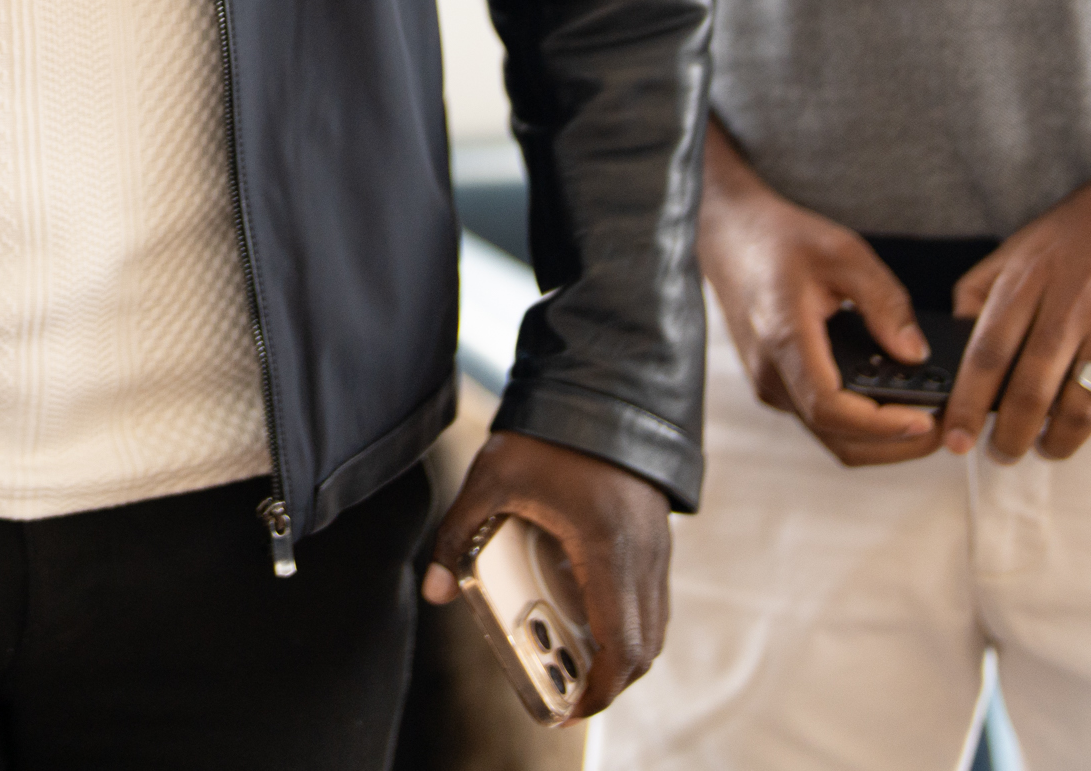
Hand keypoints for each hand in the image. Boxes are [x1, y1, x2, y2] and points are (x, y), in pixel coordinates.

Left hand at [419, 433, 672, 715]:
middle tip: (569, 694)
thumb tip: (434, 592)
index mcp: (605, 548)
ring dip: (622, 651)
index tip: (571, 709)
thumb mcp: (492, 480)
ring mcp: (656, 545)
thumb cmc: (548, 433)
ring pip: (653, 622)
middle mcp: (642, 554)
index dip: (601, 689)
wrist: (604, 381)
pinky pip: (651, 596)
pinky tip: (588, 616)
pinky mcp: (655, 534)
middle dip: (610, 680)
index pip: (622, 644)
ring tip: (575, 663)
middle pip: (644, 645)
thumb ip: (459, 536)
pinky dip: (627, 620)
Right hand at [700, 125, 947, 465]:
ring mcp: (771, 384)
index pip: (831, 408)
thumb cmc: (781, 238)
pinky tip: (894, 403)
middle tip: (947, 428)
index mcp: (784, 338)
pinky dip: (862, 426)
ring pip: (832, 438)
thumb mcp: (844, 252)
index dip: (882, 425)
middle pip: (838, 439)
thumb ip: (884, 303)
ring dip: (881, 441)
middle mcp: (771, 374)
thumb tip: (915, 354)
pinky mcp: (777, 385)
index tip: (927, 420)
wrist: (729, 236)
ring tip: (930, 417)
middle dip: (897, 445)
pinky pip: (823, 422)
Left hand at [943, 161, 1090, 461]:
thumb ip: (983, 290)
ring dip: (1060, 442)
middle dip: (1010, 436)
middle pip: (1030, 391)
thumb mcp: (1021, 246)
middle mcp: (1071, 305)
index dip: (965, 404)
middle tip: (1002, 453)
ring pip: (1082, 407)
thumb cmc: (1085, 229)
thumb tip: (956, 340)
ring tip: (1048, 448)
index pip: (986, 355)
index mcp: (1028, 281)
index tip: (954, 439)